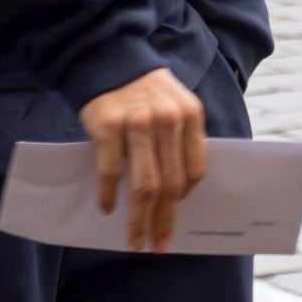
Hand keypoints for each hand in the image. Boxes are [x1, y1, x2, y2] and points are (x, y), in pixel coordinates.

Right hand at [79, 68, 207, 253]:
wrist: (107, 57)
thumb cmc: (143, 89)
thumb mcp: (173, 103)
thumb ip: (180, 138)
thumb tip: (179, 188)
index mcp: (190, 114)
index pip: (194, 169)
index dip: (184, 199)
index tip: (174, 218)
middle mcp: (168, 119)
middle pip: (170, 184)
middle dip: (164, 220)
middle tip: (157, 244)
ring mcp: (138, 123)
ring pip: (144, 185)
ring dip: (140, 219)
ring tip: (135, 239)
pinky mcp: (109, 126)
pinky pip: (111, 171)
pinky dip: (109, 195)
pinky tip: (107, 208)